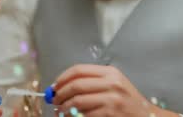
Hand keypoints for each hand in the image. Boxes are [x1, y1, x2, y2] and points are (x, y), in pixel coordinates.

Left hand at [52, 64, 178, 116]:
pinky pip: (85, 114)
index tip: (54, 86)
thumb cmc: (128, 102)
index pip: (79, 70)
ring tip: (61, 111)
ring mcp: (112, 98)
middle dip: (60, 93)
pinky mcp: (111, 112)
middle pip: (76, 84)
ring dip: (64, 107)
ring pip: (77, 100)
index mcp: (110, 72)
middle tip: (54, 100)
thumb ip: (93, 83)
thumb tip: (63, 86)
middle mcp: (111, 82)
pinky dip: (74, 116)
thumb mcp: (114, 85)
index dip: (62, 78)